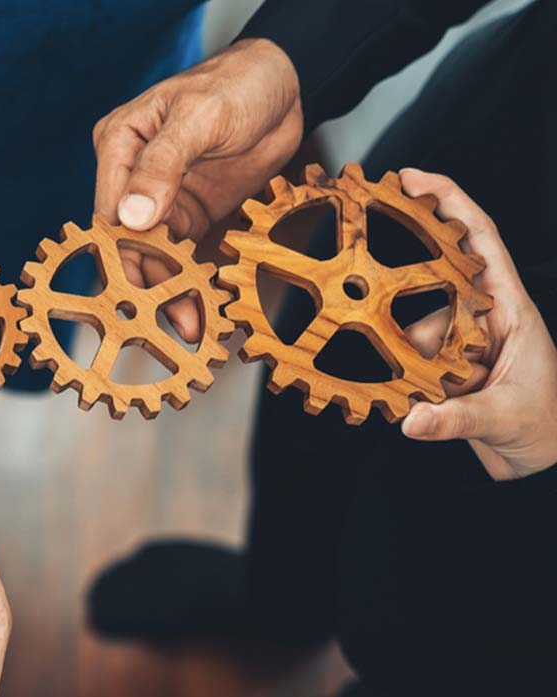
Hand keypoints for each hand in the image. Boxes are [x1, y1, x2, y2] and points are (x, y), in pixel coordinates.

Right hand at [93, 38, 303, 340]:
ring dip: (170, 290)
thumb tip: (131, 217)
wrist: (286, 83)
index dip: (120, 254)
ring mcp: (162, 197)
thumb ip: (164, 164)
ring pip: (155, 254)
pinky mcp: (191, 212)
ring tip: (191, 326)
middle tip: (165, 322)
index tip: (133, 294)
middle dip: (145, 284)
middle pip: (128, 241)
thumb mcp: (200, 117)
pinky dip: (191, 280)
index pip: (109, 211)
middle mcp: (132, 175)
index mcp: (119, 146)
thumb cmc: (237, 82)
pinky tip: (203, 307)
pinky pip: (184, 253)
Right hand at [397, 170, 556, 479]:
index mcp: (510, 309)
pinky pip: (409, 358)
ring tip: (434, 391)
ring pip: (412, 327)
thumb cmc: (548, 430)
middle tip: (362, 269)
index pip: (479, 239)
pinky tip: (415, 400)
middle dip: (401, 274)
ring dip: (409, 356)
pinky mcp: (444, 366)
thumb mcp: (506, 420)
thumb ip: (457, 419)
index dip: (447, 201)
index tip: (411, 179)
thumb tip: (412, 419)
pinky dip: (404, 376)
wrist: (543, 468)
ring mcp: (462, 342)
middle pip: (432, 275)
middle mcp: (483, 317)